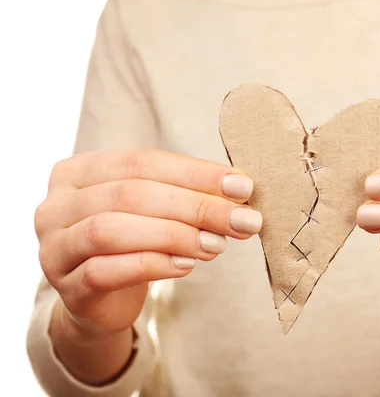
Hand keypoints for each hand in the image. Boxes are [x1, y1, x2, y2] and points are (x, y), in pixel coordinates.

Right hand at [35, 149, 261, 339]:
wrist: (102, 299)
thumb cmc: (133, 243)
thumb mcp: (156, 210)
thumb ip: (186, 195)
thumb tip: (239, 189)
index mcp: (78, 171)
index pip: (142, 162)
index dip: (195, 173)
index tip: (243, 187)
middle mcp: (56, 205)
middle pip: (130, 194)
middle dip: (195, 206)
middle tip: (242, 221)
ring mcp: (54, 247)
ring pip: (111, 230)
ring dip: (174, 235)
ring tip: (216, 245)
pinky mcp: (66, 288)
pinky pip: (105, 271)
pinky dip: (152, 265)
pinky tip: (187, 266)